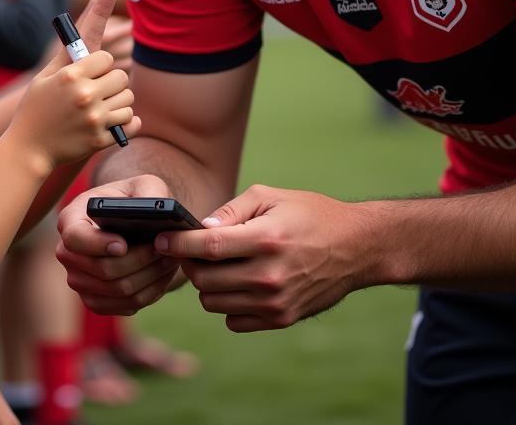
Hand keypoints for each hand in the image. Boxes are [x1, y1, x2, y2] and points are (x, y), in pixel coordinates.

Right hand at [7, 0, 138, 169]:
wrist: (27, 150)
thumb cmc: (34, 108)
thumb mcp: (44, 77)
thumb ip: (66, 52)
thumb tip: (87, 11)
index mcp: (71, 76)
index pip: (106, 58)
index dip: (101, 64)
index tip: (94, 71)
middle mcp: (85, 95)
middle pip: (121, 77)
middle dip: (112, 82)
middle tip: (99, 90)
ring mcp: (94, 119)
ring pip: (128, 100)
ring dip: (119, 102)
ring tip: (101, 108)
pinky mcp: (100, 140)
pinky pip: (131, 123)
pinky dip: (126, 123)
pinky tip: (112, 121)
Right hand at [57, 175, 180, 315]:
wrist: (133, 222)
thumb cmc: (136, 199)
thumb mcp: (145, 184)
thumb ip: (151, 192)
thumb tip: (158, 210)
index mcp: (72, 217)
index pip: (74, 238)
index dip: (98, 245)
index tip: (124, 244)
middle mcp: (68, 252)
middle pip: (101, 269)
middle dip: (138, 261)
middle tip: (164, 249)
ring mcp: (79, 279)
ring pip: (116, 290)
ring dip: (148, 277)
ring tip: (169, 259)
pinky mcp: (94, 299)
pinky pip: (123, 306)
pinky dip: (148, 293)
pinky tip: (161, 276)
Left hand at [154, 184, 372, 331]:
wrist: (355, 247)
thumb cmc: (309, 214)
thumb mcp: (270, 196)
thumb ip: (231, 212)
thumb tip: (200, 228)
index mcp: (265, 239)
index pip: (208, 248)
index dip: (177, 245)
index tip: (160, 240)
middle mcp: (269, 275)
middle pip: (204, 279)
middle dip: (190, 263)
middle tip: (193, 250)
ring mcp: (275, 301)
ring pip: (214, 302)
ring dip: (207, 284)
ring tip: (217, 265)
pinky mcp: (281, 319)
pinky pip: (233, 320)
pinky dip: (227, 304)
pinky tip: (238, 283)